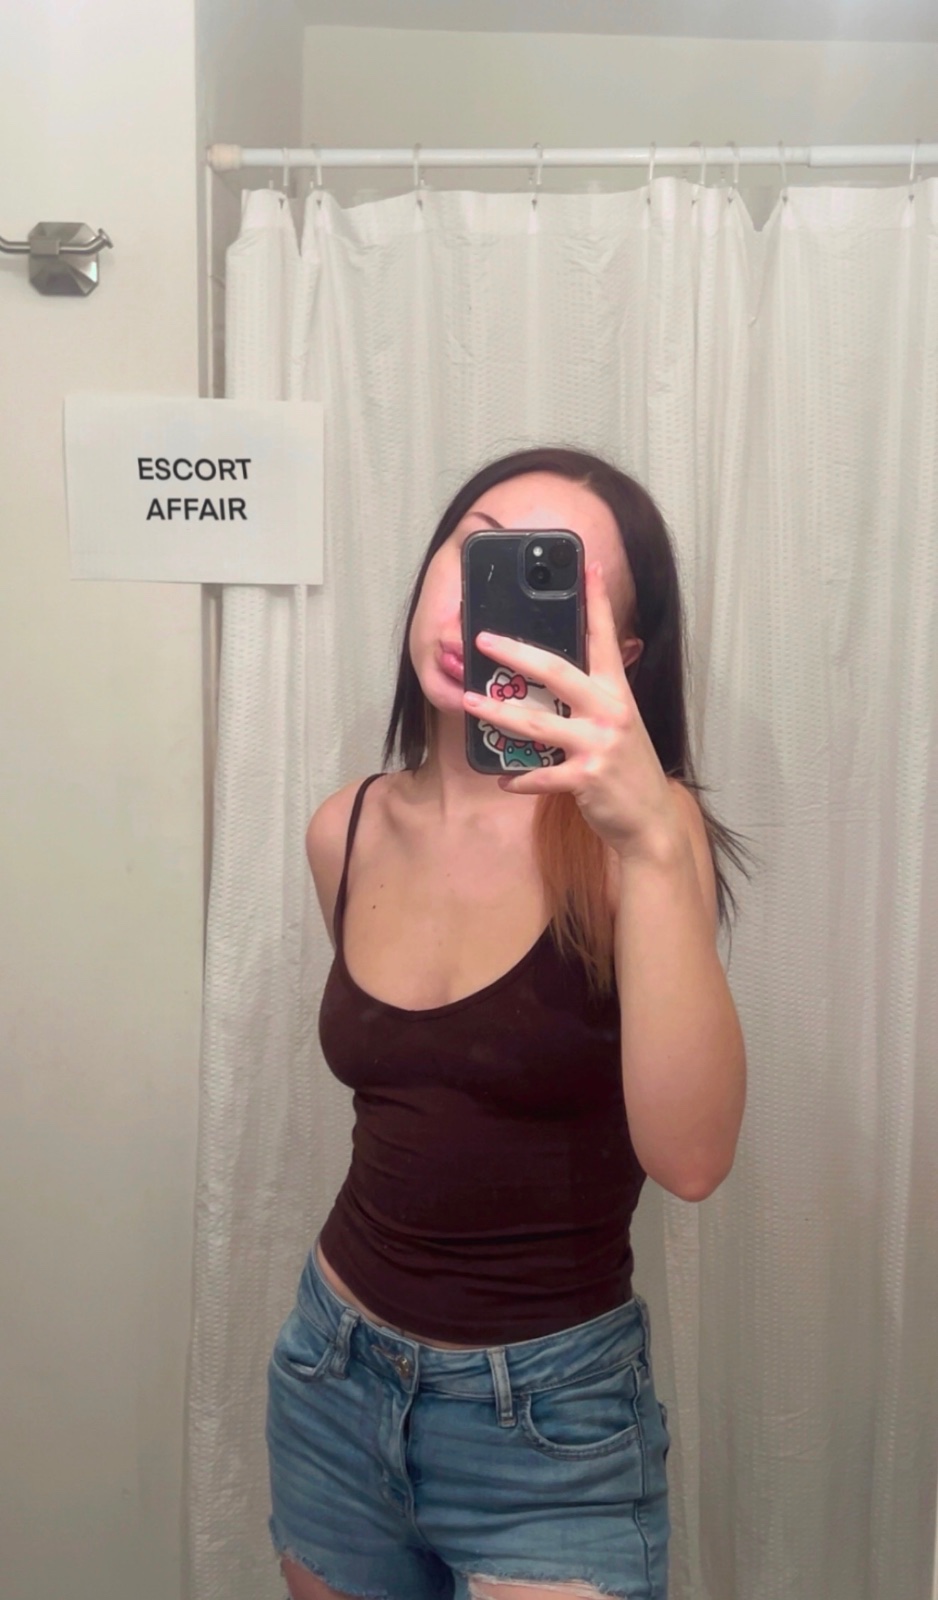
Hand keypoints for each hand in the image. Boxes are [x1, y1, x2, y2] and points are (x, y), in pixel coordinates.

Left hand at [463, 562, 681, 858]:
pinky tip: (504, 780)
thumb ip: (594, 698)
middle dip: (516, 652)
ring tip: (473, 703)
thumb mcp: (619, 724)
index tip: (587, 566)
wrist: (651, 818)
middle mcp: (609, 711)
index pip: (604, 638)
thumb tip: (555, 676)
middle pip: (556, 672)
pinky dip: (520, 779)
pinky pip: (542, 775)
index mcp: (617, 693)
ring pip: (537, 723)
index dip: (596, 601)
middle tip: (484, 639)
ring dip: (499, 713)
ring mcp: (598, 745)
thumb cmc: (627, 768)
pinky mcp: (587, 778)